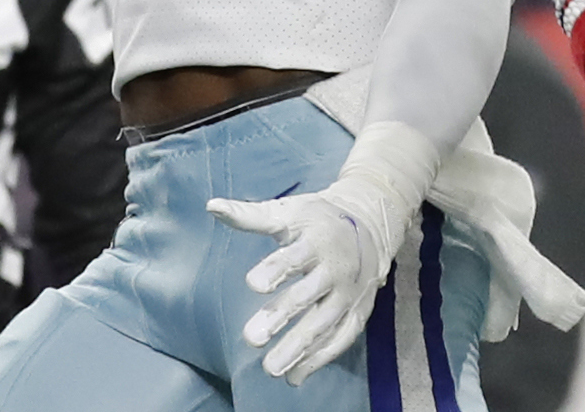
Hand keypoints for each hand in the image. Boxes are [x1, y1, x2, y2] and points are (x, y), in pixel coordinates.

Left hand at [208, 157, 417, 384]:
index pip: (294, 256)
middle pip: (307, 295)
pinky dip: (319, 359)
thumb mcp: (289, 211)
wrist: (372, 227)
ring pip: (323, 323)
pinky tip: (295, 376)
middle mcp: (335, 269)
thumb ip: (250, 215)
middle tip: (252, 337)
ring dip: (298, 347)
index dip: (275, 270)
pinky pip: (339, 339)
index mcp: (317, 240)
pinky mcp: (356, 313)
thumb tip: (212, 207)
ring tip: (271, 369)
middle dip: (280, 316)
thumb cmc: (319, 220)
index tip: (253, 284)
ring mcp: (347, 294)